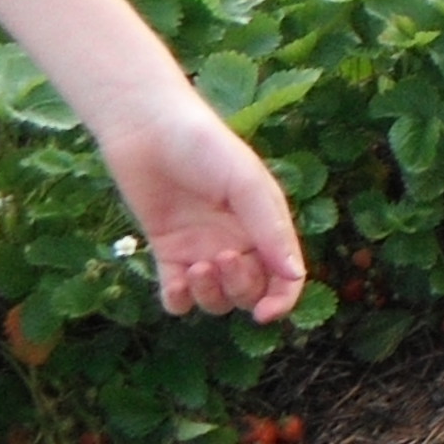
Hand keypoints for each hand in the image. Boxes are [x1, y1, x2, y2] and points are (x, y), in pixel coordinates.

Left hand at [96, 92, 309, 321]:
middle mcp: (236, 241)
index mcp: (264, 225)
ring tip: (195, 266)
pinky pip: (176, 297)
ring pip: (215, 299)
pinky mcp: (167, 252)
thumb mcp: (247, 184)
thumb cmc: (206, 147)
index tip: (266, 314)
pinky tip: (175, 282)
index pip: (283, 277)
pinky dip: (178, 300)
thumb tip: (295, 276)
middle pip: (249, 291)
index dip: (281, 300)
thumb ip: (271, 230)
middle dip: (240, 287)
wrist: (148, 129)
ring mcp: (200, 249)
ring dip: (209, 295)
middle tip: (222, 257)